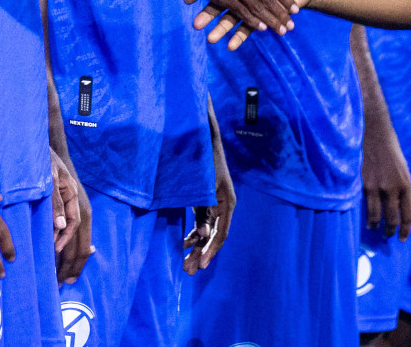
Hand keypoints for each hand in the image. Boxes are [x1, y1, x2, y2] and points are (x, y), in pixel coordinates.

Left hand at [52, 154, 93, 283]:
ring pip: (81, 241)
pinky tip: (70, 261)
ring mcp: (80, 211)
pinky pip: (77, 237)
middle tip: (62, 283)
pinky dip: (74, 251)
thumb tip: (60, 227)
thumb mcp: (50, 178)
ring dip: (74, 260)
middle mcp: (81, 209)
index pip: (74, 229)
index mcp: (77, 202)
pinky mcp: (74, 212)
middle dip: (73, 263)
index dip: (65, 247)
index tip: (55, 262)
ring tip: (66, 279)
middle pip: (81, 241)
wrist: (52, 150)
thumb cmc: (49, 163)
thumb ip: (56, 202)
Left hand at [185, 154, 234, 272]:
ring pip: (206, 233)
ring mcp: (214, 206)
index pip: (221, 234)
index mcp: (227, 203)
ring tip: (185, 266)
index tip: (201, 265)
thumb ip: (204, 212)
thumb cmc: (204, 161)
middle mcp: (223, 207)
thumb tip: (203, 235)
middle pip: (213, 237)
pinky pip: (200, 225)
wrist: (201, 140)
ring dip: (196, 249)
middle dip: (201, 254)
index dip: (211, 250)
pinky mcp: (204, 203)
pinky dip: (192, 237)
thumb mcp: (204, 187)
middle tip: (189, 272)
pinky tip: (183, 247)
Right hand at [362, 106, 410, 241]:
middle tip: (387, 236)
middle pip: (391, 219)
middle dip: (389, 231)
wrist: (375, 134)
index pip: (407, 215)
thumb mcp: (403, 170)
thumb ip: (401, 188)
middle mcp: (392, 188)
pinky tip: (364, 216)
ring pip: (375, 216)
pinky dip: (364, 212)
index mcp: (406, 185)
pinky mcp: (363, 183)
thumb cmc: (391, 151)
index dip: (405, 229)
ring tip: (373, 229)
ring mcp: (376, 186)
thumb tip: (398, 207)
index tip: (402, 238)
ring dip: (374, 225)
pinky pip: (363, 204)